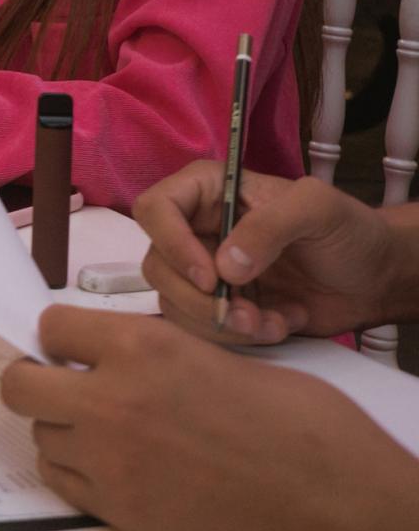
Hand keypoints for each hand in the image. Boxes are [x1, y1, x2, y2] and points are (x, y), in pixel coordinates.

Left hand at [0, 306, 418, 530]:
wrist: (339, 503)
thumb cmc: (301, 428)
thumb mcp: (220, 358)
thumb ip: (154, 352)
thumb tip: (114, 354)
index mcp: (143, 347)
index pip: (52, 326)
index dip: (62, 336)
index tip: (72, 347)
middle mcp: (114, 401)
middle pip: (20, 385)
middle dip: (37, 380)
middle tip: (65, 385)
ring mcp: (113, 462)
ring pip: (41, 437)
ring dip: (63, 430)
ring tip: (104, 431)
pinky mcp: (124, 512)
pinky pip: (65, 484)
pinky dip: (79, 473)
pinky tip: (114, 468)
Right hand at [133, 161, 398, 341]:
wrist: (374, 280)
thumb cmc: (349, 231)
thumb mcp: (318, 210)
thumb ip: (271, 226)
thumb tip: (226, 266)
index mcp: (208, 191)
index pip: (155, 209)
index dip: (171, 244)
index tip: (211, 278)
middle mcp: (195, 229)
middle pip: (158, 265)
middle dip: (201, 299)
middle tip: (247, 314)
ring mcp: (205, 271)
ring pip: (175, 303)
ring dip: (224, 324)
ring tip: (274, 322)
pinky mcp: (220, 307)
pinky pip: (202, 330)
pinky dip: (240, 338)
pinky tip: (281, 324)